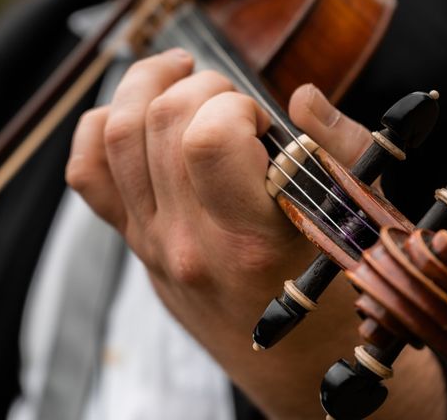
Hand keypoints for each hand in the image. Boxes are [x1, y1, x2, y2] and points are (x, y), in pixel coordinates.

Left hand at [66, 48, 446, 418]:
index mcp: (251, 239)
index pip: (207, 138)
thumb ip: (337, 150)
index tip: (261, 120)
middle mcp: (188, 243)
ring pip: (116, 135)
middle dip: (198, 86)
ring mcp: (153, 245)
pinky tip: (137, 116)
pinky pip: (88, 174)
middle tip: (233, 102)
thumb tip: (302, 95)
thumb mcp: (358, 225)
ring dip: (146, 87)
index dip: (235, 105)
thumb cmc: (337, 301)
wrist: (301, 370)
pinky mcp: (138, 245)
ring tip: (181, 77)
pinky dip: (101, 130)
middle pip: (158, 122)